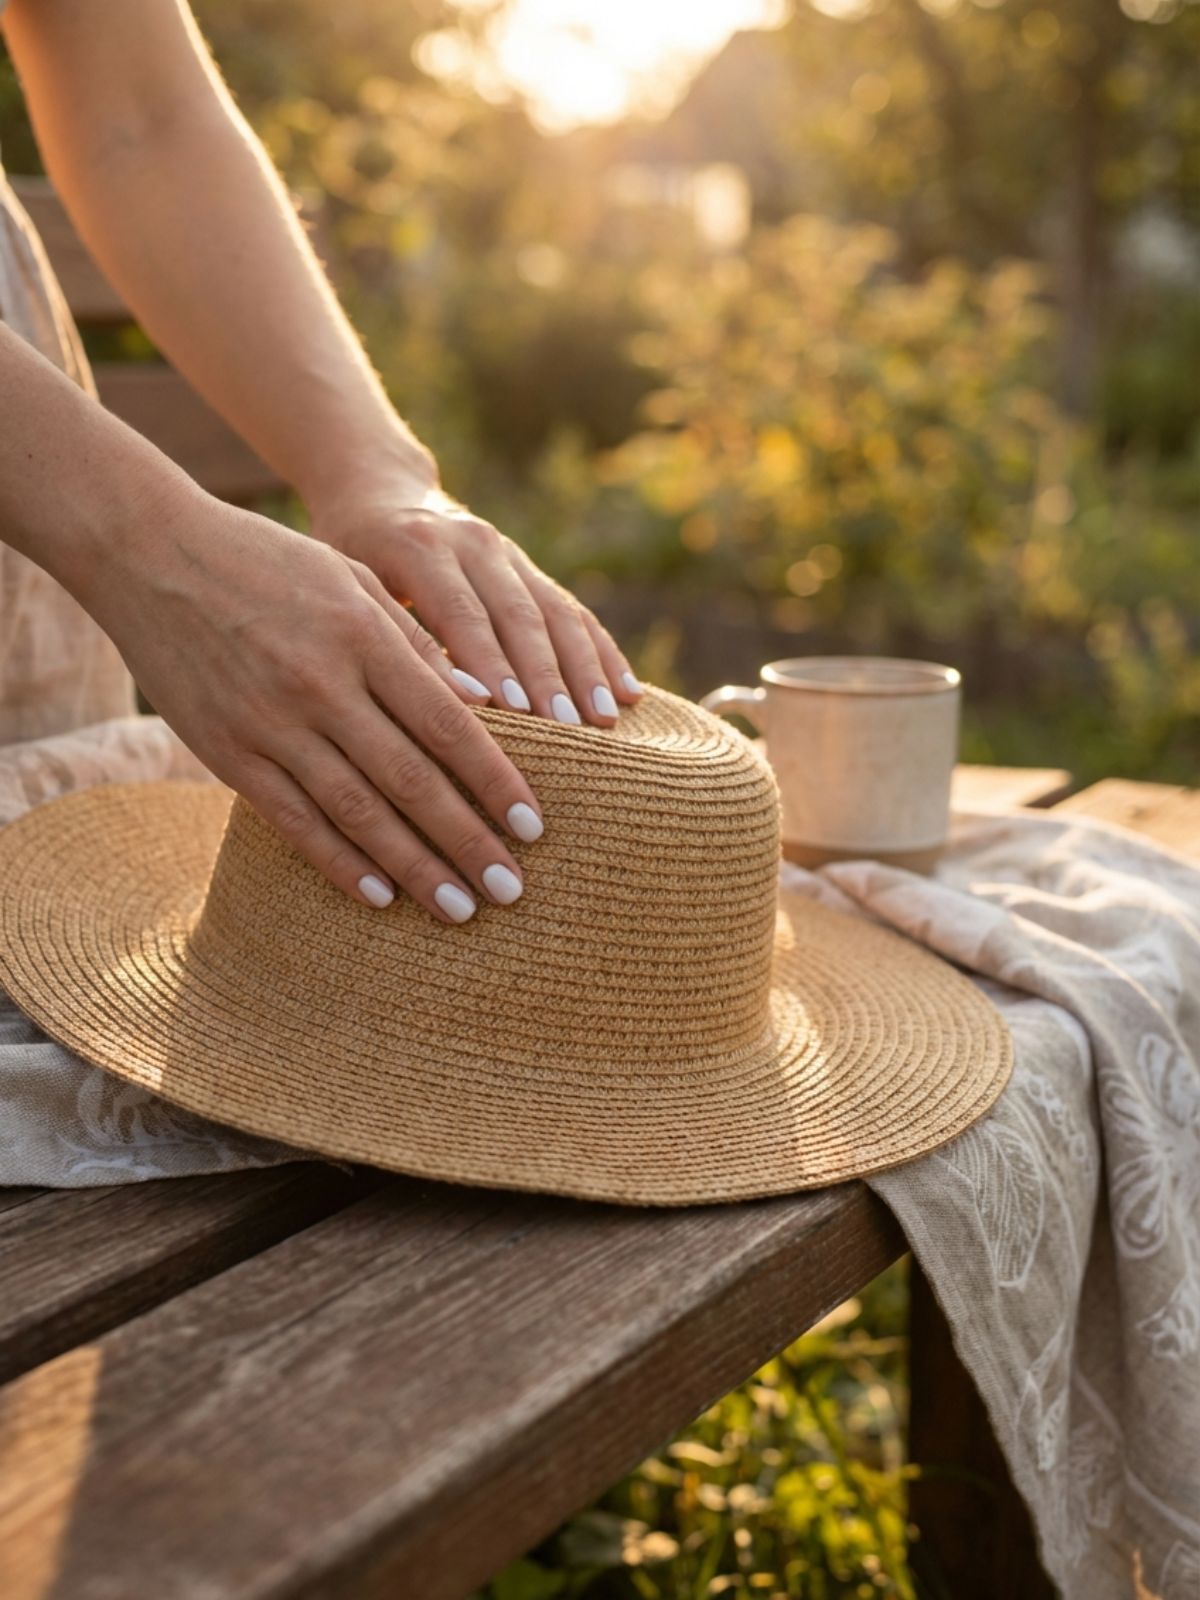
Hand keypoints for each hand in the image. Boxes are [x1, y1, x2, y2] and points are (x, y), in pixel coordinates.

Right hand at [86, 495, 544, 922]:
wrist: (149, 556)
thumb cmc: (269, 562)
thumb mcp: (352, 579)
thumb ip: (417, 642)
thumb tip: (487, 702)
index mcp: (364, 637)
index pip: (448, 726)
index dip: (495, 782)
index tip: (535, 827)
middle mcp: (321, 687)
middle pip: (411, 781)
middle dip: (468, 842)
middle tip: (512, 890)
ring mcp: (270, 726)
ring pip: (357, 813)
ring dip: (414, 868)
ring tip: (460, 909)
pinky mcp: (227, 753)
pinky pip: (293, 821)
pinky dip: (339, 863)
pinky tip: (378, 897)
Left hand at [313, 485, 642, 726]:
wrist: (377, 489)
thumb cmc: (348, 554)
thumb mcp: (349, 584)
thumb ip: (391, 632)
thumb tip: (449, 702)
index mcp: (419, 547)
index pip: (463, 612)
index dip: (491, 662)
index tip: (515, 711)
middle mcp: (472, 543)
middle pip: (519, 615)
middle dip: (548, 676)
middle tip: (569, 728)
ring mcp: (507, 552)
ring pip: (555, 613)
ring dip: (584, 670)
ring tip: (604, 720)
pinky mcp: (528, 566)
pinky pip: (573, 611)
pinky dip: (603, 654)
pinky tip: (629, 693)